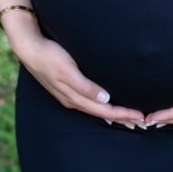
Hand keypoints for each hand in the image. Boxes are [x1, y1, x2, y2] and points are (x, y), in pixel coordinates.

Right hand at [14, 34, 146, 128]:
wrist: (29, 48)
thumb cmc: (49, 56)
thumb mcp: (67, 70)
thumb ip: (84, 86)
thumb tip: (105, 99)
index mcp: (74, 97)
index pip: (105, 110)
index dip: (123, 114)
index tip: (141, 117)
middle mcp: (73, 100)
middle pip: (102, 113)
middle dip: (122, 118)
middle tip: (143, 123)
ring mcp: (69, 95)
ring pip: (96, 110)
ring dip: (113, 115)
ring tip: (129, 119)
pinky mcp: (67, 88)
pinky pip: (89, 103)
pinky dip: (102, 107)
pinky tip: (106, 105)